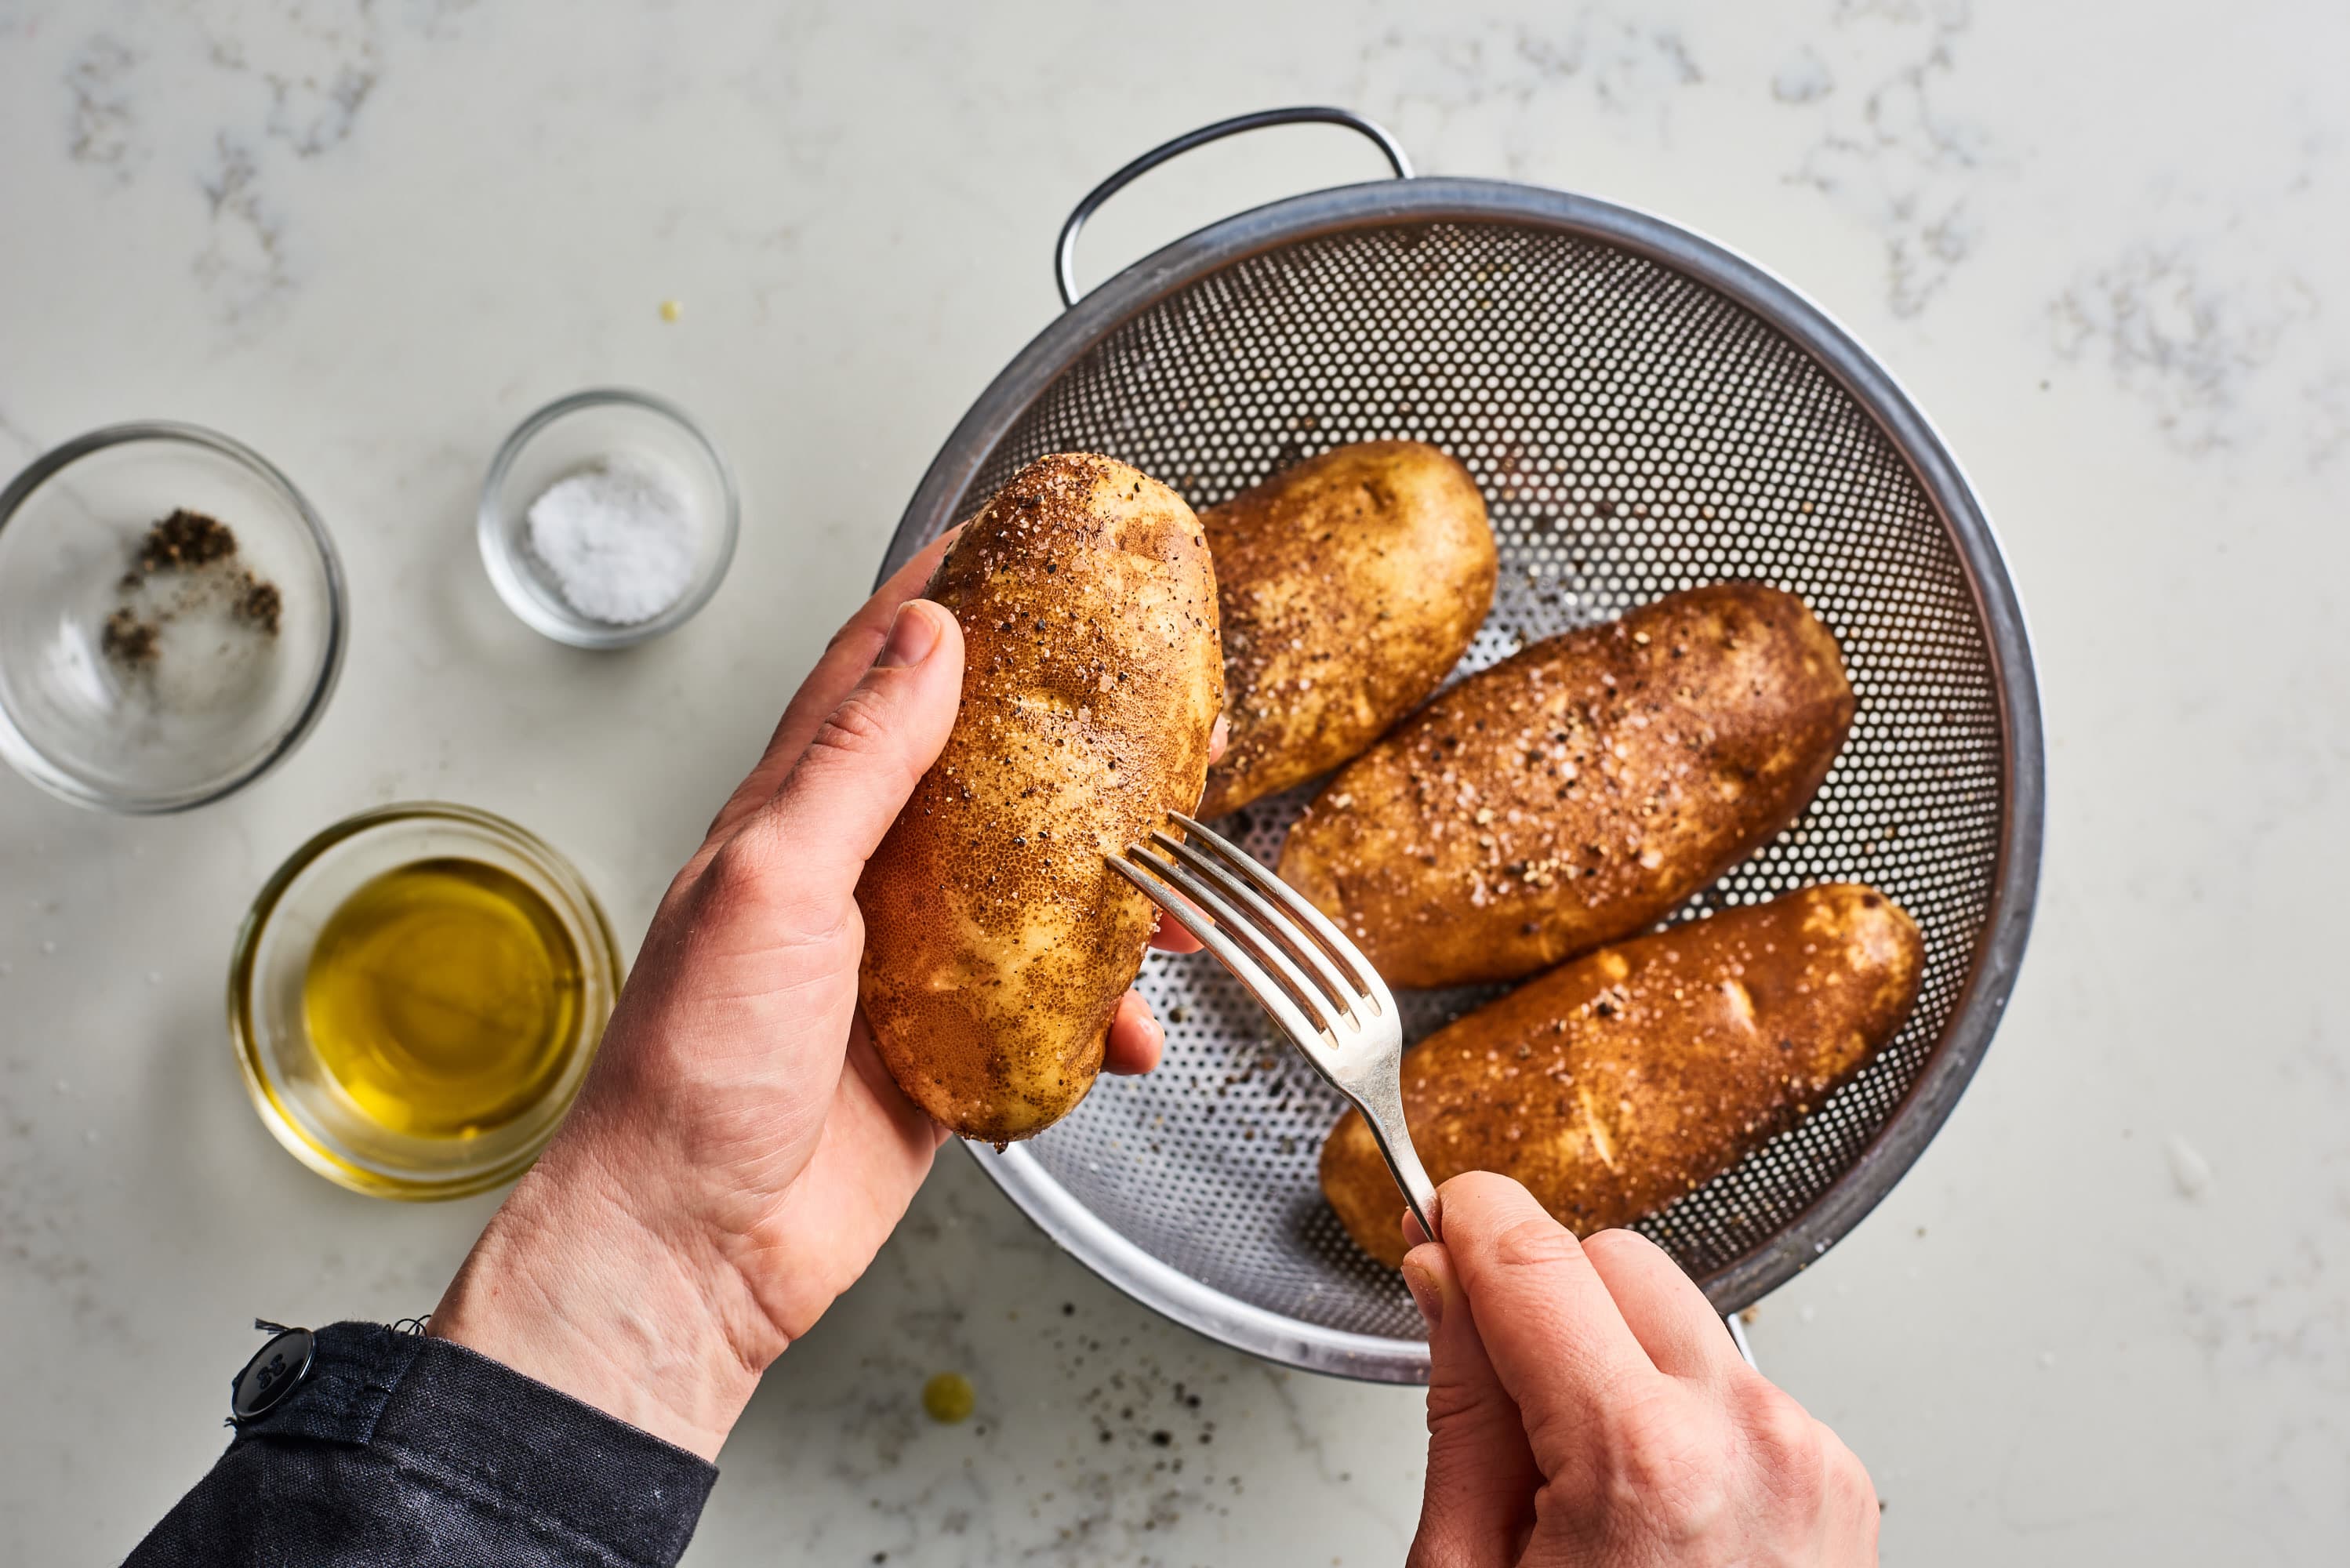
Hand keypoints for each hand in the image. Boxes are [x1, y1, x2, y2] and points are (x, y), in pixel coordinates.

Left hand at [431, 529, 1213, 1458]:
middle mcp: (854, 877)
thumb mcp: (773, 882)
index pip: (875, 669)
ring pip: (1033, 893)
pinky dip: (1103, 1016)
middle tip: (1155, 707)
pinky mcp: (944, 1053)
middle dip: (1069, 737)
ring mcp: (904, 967)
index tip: (1016, 538)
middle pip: (980, 773)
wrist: (693, 1246)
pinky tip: (1132, 1031)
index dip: (943, 594)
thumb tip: (927, 639)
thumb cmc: (693, 1070)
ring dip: (1114, 886)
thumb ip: (855, 760)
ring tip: (1183, 883)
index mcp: (796, 815)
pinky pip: (1048, 1011)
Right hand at [1401, 1173, 1878, 1566]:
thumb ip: (1463, 1406)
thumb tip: (1445, 1283)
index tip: (1438, 1216)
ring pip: (1682, 1313)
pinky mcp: (1842, 1480)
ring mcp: (1810, 1459)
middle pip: (1618, 1257)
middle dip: (1545, 1294)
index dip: (1468, 1219)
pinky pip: (1736, 1382)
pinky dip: (1679, 1407)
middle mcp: (1749, 1440)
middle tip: (1497, 1380)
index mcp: (1641, 1460)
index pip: (1535, 1255)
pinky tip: (1644, 1500)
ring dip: (1616, 1352)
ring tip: (1578, 1475)